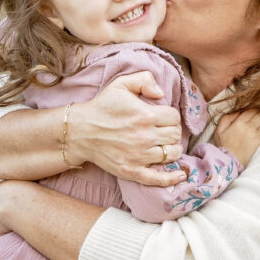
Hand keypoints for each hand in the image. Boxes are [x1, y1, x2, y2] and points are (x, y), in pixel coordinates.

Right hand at [68, 72, 183, 186]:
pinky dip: (172, 178)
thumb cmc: (101, 107)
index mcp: (145, 115)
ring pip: (171, 154)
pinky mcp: (132, 170)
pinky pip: (159, 179)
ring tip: (164, 144)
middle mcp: (145, 136)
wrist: (80, 131)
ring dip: (171, 148)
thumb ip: (144, 80)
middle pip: (175, 135)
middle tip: (163, 130)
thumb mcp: (121, 84)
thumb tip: (161, 93)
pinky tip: (180, 174)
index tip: (164, 117)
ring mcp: (139, 156)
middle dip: (172, 131)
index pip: (174, 117)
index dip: (171, 116)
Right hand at [214, 109, 259, 167]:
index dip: (254, 108)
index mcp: (238, 123)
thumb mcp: (219, 131)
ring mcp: (256, 134)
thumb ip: (226, 119)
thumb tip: (238, 112)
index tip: (256, 109)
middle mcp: (248, 127)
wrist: (230, 163)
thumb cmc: (224, 148)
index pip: (250, 110)